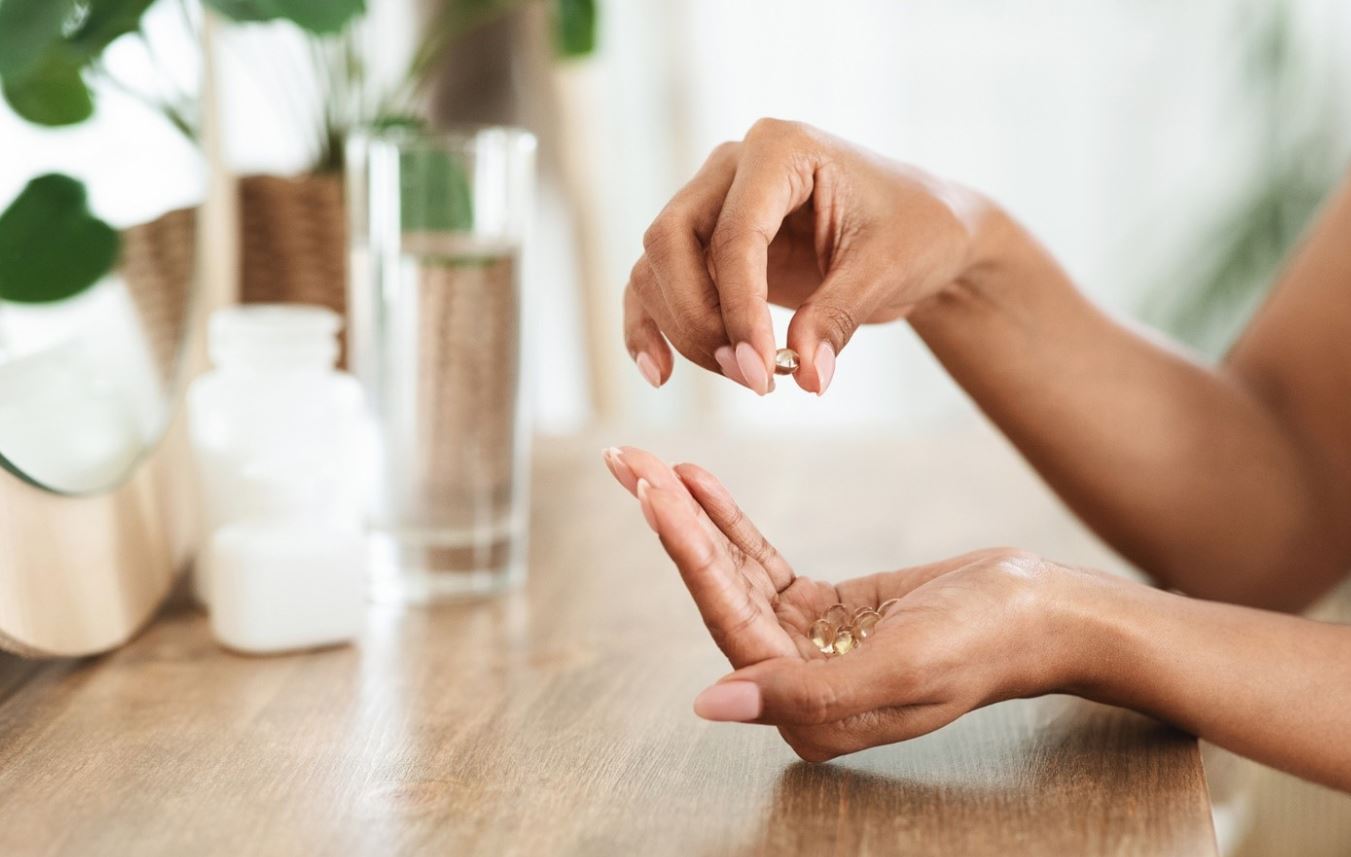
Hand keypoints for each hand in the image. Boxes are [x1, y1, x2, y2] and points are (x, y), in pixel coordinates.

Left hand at [603, 445, 1094, 761]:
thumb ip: (805, 693)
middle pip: (717, 593)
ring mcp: (808, 646)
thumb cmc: (984, 643)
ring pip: (732, 573)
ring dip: (692, 517)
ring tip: (651, 461)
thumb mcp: (901, 667)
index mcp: (808, 712)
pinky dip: (730, 522)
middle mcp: (797, 685)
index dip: (686, 553)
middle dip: (671, 525)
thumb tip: (710, 703)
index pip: (728, 621)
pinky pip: (762, 562)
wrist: (1041, 613)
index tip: (649, 492)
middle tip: (627, 462)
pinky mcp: (824, 611)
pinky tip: (699, 484)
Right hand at [624, 118, 995, 394]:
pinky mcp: (705, 245)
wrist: (924, 231)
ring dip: (686, 331)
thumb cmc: (916, 231)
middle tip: (751, 377)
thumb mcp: (889, 270)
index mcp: (781, 149)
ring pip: (657, 267)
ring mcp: (711, 203)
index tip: (761, 370)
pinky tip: (660, 372)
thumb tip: (808, 377)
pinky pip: (656, 283)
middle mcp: (732, 167)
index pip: (735, 233)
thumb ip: (839, 317)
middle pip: (670, 241)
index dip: (740, 309)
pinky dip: (651, 327)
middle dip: (700, 319)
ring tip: (745, 377)